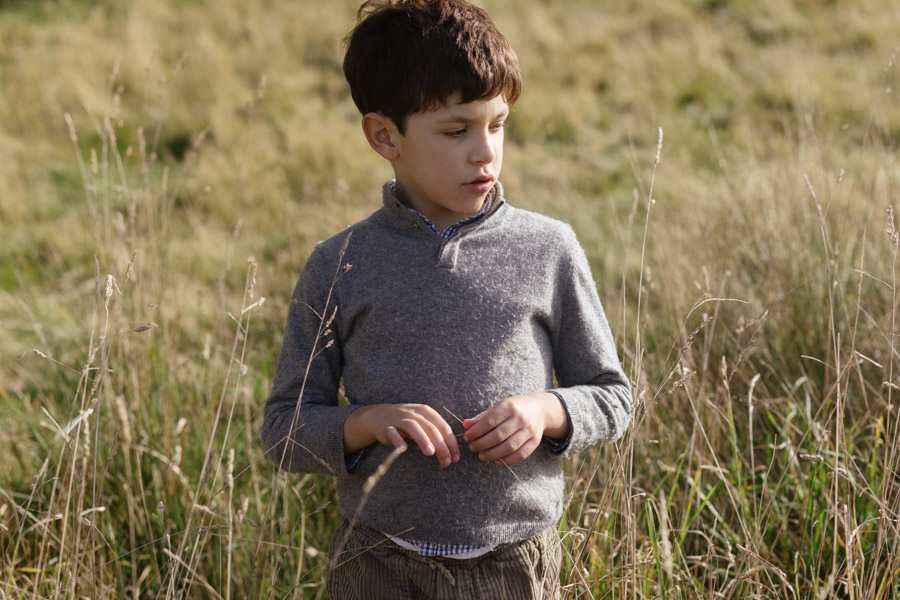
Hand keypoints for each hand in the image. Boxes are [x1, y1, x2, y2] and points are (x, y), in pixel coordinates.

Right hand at [344, 404, 459, 466]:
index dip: (451, 443)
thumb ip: (437, 432)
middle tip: (447, 461)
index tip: (456, 457)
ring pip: (413, 427)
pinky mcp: (387, 427)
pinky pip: (392, 432)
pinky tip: (403, 448)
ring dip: (423, 439)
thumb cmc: (408, 422)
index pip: (443, 427)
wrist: (380, 415)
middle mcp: (414, 413)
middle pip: (431, 428)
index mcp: (426, 412)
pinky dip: (398, 439)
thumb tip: (454, 451)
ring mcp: (400, 419)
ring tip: (430, 453)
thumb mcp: (424, 423)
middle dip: (441, 446)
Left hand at [462, 393, 567, 465]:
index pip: (489, 421)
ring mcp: (529, 430)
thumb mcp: (498, 407)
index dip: (476, 432)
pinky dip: (507, 460)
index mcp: (509, 406)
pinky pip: (520, 455)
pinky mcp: (535, 441)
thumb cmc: (514, 408)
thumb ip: (482, 418)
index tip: (466, 437)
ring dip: (492, 454)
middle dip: (482, 444)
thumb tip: (465, 425)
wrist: (540, 409)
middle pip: (498, 436)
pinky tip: (496, 460)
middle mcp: (520, 418)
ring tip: (481, 456)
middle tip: (472, 448)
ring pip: (509, 447)